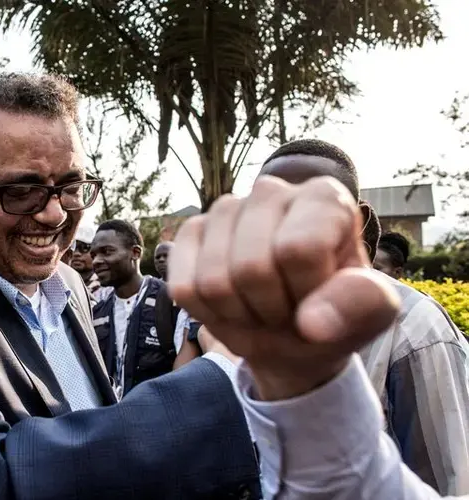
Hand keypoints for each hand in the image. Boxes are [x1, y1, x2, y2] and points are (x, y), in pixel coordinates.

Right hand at [169, 176, 399, 399]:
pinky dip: (209, 313)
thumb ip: (359, 307)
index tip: (321, 300)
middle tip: (289, 311)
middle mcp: (270, 190)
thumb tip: (312, 323)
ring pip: (214, 281)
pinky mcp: (190, 233)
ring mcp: (224, 210)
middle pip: (252, 268)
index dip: (307, 293)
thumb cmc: (335, 313)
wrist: (295, 333)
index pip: (298, 250)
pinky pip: (184, 288)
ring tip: (263, 309)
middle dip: (272, 308)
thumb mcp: (369, 314)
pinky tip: (232, 305)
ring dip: (240, 314)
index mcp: (323, 197)